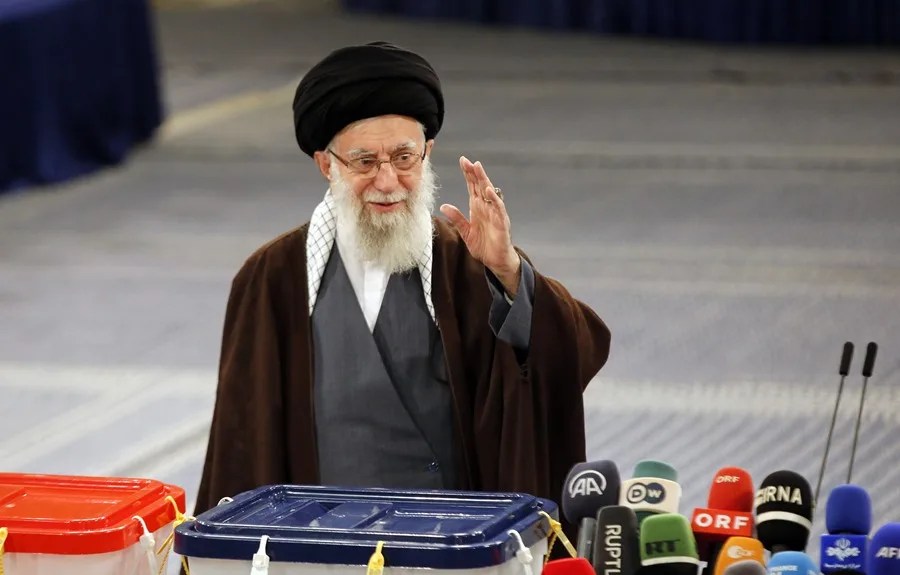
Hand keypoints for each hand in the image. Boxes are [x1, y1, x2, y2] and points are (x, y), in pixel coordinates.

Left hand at [440, 156, 520, 295]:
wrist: (496, 261)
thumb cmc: (484, 246)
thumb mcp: (465, 232)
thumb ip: (457, 218)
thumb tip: (444, 206)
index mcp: (477, 208)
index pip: (472, 187)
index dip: (468, 174)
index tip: (462, 161)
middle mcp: (486, 207)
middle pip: (480, 186)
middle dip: (474, 173)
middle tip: (467, 161)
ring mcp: (495, 213)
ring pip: (490, 193)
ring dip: (484, 180)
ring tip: (478, 168)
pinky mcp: (501, 223)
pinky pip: (498, 208)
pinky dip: (494, 199)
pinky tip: (488, 190)